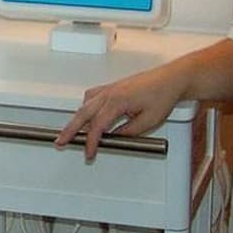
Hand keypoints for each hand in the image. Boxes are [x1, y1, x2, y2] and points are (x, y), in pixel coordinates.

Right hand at [53, 63, 186, 160]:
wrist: (172, 79)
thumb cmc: (163, 95)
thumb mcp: (148, 121)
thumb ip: (128, 132)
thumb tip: (114, 138)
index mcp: (117, 101)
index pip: (97, 126)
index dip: (90, 142)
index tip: (88, 153)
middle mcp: (110, 92)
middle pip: (83, 113)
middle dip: (70, 129)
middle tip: (60, 141)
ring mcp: (110, 88)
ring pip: (85, 104)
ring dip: (77, 118)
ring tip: (71, 131)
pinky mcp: (113, 87)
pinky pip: (92, 96)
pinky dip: (86, 106)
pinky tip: (87, 113)